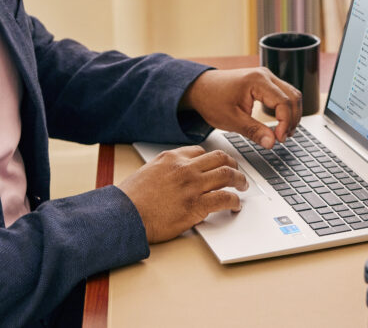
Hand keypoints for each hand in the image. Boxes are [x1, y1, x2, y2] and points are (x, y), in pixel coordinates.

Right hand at [118, 145, 247, 242]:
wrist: (124, 216)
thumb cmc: (130, 199)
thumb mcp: (147, 172)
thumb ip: (165, 170)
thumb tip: (176, 177)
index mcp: (171, 158)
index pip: (200, 152)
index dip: (212, 159)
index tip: (218, 164)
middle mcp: (185, 168)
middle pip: (219, 158)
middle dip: (232, 164)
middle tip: (237, 172)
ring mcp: (192, 186)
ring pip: (227, 174)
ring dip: (239, 180)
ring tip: (243, 186)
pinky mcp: (196, 205)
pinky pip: (224, 198)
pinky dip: (234, 201)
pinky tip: (236, 205)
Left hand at [181, 67, 301, 148]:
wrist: (200, 88)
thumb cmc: (211, 100)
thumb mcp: (231, 120)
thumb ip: (253, 131)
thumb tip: (271, 143)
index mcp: (257, 81)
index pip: (283, 102)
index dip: (285, 123)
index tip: (279, 139)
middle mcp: (265, 75)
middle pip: (293, 97)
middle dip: (292, 119)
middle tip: (282, 138)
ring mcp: (266, 77)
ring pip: (292, 94)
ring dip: (292, 114)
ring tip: (283, 133)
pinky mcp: (265, 82)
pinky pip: (284, 94)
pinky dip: (286, 109)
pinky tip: (280, 123)